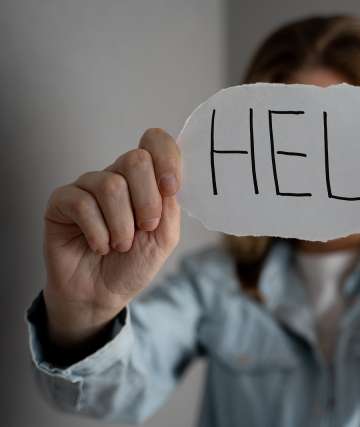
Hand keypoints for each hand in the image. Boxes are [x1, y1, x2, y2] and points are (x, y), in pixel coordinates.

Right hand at [43, 128, 180, 348]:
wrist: (102, 293)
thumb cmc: (133, 263)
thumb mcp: (164, 237)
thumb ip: (169, 206)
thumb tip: (167, 181)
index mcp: (145, 180)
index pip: (155, 142)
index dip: (167, 158)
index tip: (171, 188)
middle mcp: (117, 176)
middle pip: (136, 160)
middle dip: (147, 202)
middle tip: (145, 228)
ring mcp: (88, 186)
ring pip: (111, 186)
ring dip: (122, 225)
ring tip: (120, 244)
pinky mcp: (62, 201)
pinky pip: (82, 203)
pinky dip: (98, 232)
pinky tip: (99, 246)